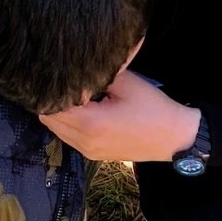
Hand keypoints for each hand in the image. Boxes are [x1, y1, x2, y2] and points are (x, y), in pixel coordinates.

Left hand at [40, 70, 200, 163]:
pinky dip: (68, 122)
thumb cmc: (152, 109)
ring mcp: (87, 151)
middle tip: (61, 80)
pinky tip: (81, 108)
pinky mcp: (93, 154)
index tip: (53, 72)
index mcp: (90, 123)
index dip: (50, 87)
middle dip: (50, 99)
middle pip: (48, 118)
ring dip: (59, 112)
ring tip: (71, 93)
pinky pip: (68, 137)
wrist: (173, 138)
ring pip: (56, 129)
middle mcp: (84, 141)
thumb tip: (76, 65)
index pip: (52, 104)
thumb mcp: (125, 82)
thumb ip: (97, 74)